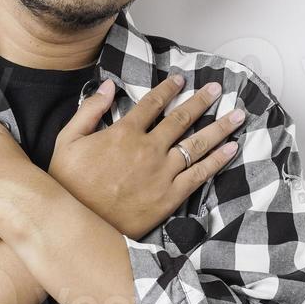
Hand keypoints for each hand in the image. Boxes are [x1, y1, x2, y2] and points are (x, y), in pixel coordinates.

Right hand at [48, 74, 244, 240]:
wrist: (78, 225)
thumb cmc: (70, 183)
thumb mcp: (68, 140)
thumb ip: (89, 110)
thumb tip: (110, 86)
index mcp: (124, 133)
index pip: (152, 104)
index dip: (168, 88)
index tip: (181, 79)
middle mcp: (148, 149)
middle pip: (181, 119)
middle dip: (201, 101)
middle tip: (216, 89)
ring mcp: (162, 173)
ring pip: (196, 144)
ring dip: (219, 127)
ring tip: (237, 115)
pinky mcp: (170, 197)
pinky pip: (199, 175)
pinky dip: (217, 160)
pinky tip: (231, 149)